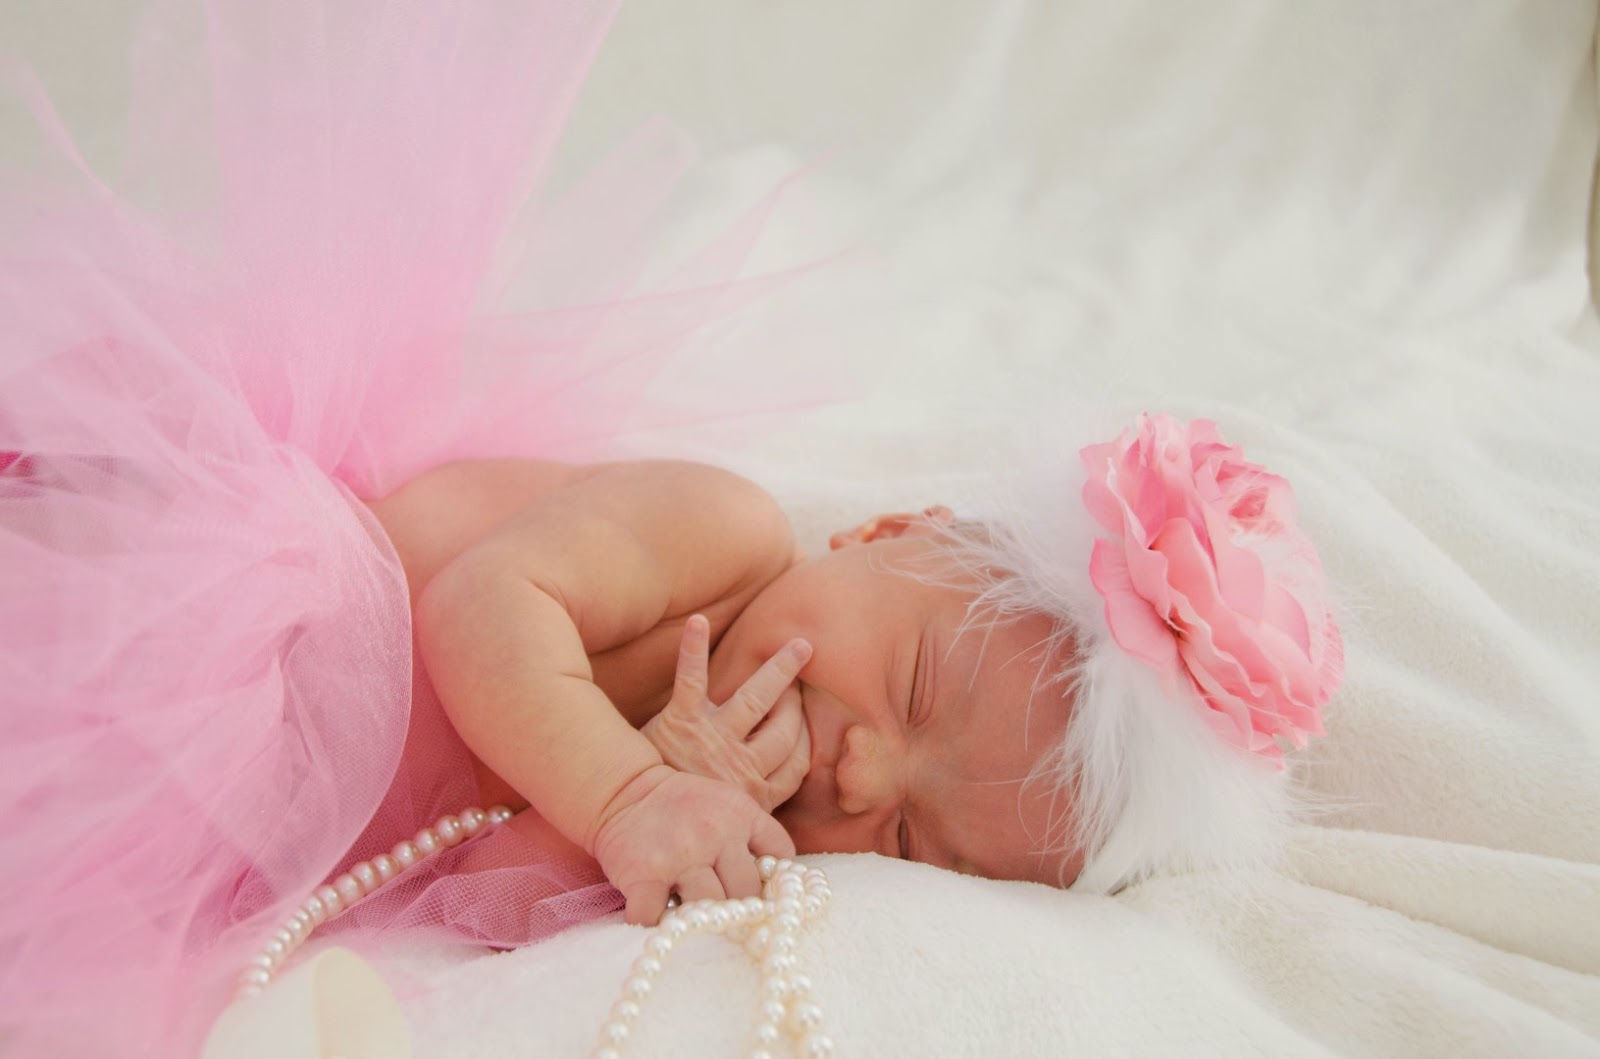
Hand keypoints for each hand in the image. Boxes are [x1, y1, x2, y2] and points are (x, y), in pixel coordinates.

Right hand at [592, 763, 794, 924]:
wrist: (625, 790)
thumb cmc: (681, 807)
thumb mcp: (728, 804)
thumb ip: (753, 836)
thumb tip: (775, 886)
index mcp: (742, 814)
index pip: (780, 858)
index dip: (773, 882)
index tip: (761, 895)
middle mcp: (716, 833)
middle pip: (745, 893)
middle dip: (736, 908)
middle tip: (723, 914)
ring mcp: (680, 855)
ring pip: (709, 910)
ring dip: (700, 919)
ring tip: (691, 915)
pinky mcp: (645, 875)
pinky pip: (658, 918)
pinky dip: (657, 924)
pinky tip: (656, 915)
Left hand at [642, 615, 811, 812]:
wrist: (629, 824)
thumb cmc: (680, 827)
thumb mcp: (728, 830)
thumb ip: (752, 818)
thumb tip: (775, 827)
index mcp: (755, 797)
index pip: (797, 763)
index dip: (806, 740)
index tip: (806, 725)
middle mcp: (740, 767)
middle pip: (785, 730)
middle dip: (795, 705)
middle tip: (799, 684)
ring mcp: (712, 741)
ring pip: (757, 699)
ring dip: (780, 670)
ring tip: (799, 647)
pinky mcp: (681, 722)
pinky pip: (692, 679)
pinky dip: (694, 648)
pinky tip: (699, 621)